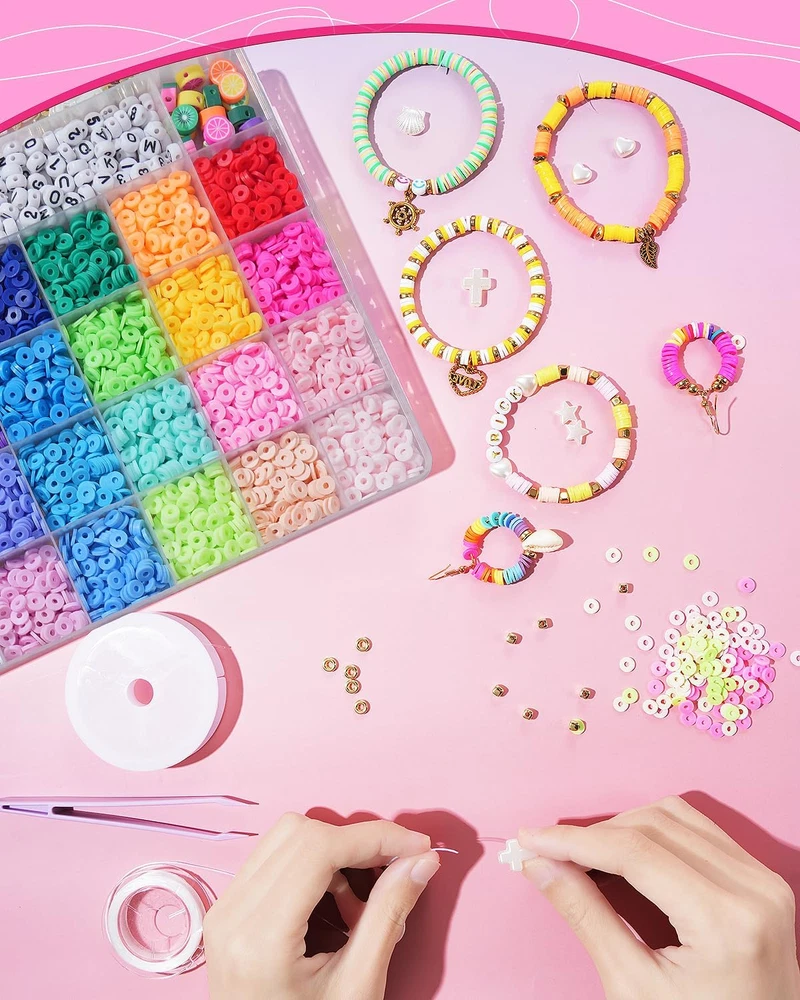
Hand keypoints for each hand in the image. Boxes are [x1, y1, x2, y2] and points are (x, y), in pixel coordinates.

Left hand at [204, 812, 438, 999]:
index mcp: (260, 936)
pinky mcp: (226, 910)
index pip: (318, 849)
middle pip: (301, 833)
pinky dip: (312, 864)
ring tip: (361, 898)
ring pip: (285, 837)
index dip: (374, 837)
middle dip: (356, 842)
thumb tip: (421, 861)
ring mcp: (223, 910)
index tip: (418, 846)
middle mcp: (231, 913)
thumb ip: (388, 915)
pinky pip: (273, 859)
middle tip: (396, 869)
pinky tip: (334, 900)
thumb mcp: (358, 986)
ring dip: (334, 851)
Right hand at [519, 796, 799, 999]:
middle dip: (595, 833)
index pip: (635, 851)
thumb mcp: (634, 988)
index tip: (531, 838)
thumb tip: (541, 864)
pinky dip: (655, 834)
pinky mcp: (763, 882)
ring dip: (624, 827)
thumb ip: (586, 916)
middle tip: (549, 850)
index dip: (574, 840)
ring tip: (585, 856)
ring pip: (675, 816)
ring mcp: (765, 882)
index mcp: (726, 922)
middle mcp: (755, 890)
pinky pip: (700, 831)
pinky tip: (625, 856)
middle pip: (654, 825)